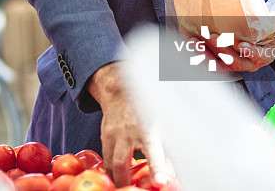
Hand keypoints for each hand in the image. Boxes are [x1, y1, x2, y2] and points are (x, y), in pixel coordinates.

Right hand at [88, 62, 172, 186]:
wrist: (122, 93)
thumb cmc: (147, 110)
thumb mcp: (162, 127)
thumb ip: (166, 152)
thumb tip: (170, 176)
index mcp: (148, 130)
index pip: (153, 152)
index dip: (157, 168)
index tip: (160, 181)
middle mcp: (128, 132)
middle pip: (122, 162)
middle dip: (125, 181)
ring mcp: (114, 134)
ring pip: (110, 162)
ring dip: (116, 178)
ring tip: (123, 186)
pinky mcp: (104, 135)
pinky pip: (105, 156)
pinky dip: (111, 168)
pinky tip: (116, 175)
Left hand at [198, 14, 274, 72]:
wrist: (257, 31)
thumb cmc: (269, 26)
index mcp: (264, 56)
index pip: (258, 57)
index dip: (251, 52)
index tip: (242, 45)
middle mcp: (248, 63)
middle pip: (234, 62)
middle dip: (222, 50)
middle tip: (212, 36)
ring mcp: (232, 63)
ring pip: (219, 65)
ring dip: (206, 56)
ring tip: (195, 43)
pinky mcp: (219, 60)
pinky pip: (208, 62)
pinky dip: (199, 55)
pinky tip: (191, 44)